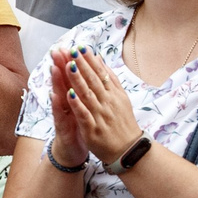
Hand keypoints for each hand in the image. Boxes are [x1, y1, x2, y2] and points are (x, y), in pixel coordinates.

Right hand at [43, 47, 89, 166]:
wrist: (73, 150)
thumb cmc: (79, 126)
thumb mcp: (82, 106)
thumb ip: (82, 89)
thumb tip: (86, 71)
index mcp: (74, 97)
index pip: (71, 77)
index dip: (70, 62)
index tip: (69, 46)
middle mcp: (65, 103)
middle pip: (63, 82)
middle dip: (60, 66)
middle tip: (56, 51)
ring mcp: (62, 115)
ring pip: (58, 96)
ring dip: (56, 82)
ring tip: (54, 68)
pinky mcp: (62, 128)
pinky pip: (59, 116)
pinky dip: (57, 106)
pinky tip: (54, 96)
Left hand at [65, 48, 142, 165]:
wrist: (128, 150)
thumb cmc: (122, 123)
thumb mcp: (121, 98)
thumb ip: (110, 79)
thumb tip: (100, 59)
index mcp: (113, 95)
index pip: (100, 74)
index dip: (90, 61)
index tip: (81, 47)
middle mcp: (107, 103)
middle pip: (93, 81)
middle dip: (82, 65)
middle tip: (72, 50)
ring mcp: (100, 116)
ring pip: (88, 95)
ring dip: (78, 80)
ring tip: (69, 65)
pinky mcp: (93, 130)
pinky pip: (84, 115)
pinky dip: (77, 104)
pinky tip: (69, 94)